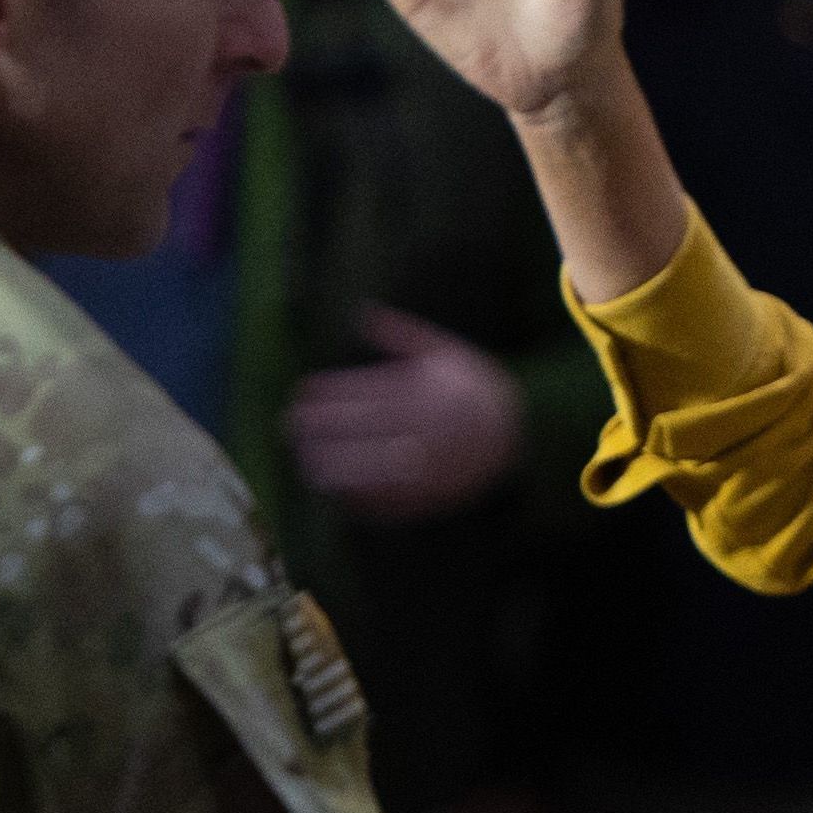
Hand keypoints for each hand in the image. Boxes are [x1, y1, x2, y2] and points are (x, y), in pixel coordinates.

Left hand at [285, 307, 525, 522]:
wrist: (524, 432)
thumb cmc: (476, 387)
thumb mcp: (445, 350)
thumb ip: (400, 333)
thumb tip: (361, 312)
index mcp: (426, 392)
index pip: (365, 394)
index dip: (328, 396)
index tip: (299, 396)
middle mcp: (426, 430)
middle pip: (363, 432)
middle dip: (321, 430)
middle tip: (288, 427)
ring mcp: (430, 466)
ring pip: (372, 470)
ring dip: (333, 467)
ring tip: (305, 461)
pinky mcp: (435, 495)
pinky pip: (393, 501)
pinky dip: (361, 499)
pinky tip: (337, 493)